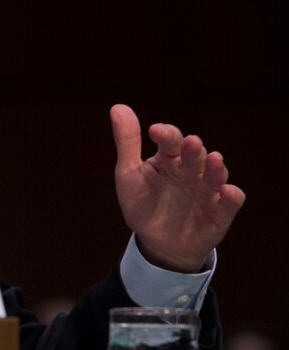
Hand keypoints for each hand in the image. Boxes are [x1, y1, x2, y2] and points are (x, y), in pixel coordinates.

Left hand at [110, 103, 244, 271]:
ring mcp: (207, 191)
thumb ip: (127, 143)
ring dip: (215, 168)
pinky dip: (231, 197)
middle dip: (193, 150)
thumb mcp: (129, 174)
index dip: (166, 134)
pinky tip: (228, 191)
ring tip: (214, 159)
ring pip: (215, 175)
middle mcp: (191, 171)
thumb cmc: (143, 204)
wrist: (156, 242)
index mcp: (169, 159)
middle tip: (190, 143)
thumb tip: (117, 107)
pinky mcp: (219, 212)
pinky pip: (230, 203)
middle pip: (195, 156)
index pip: (171, 141)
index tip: (155, 130)